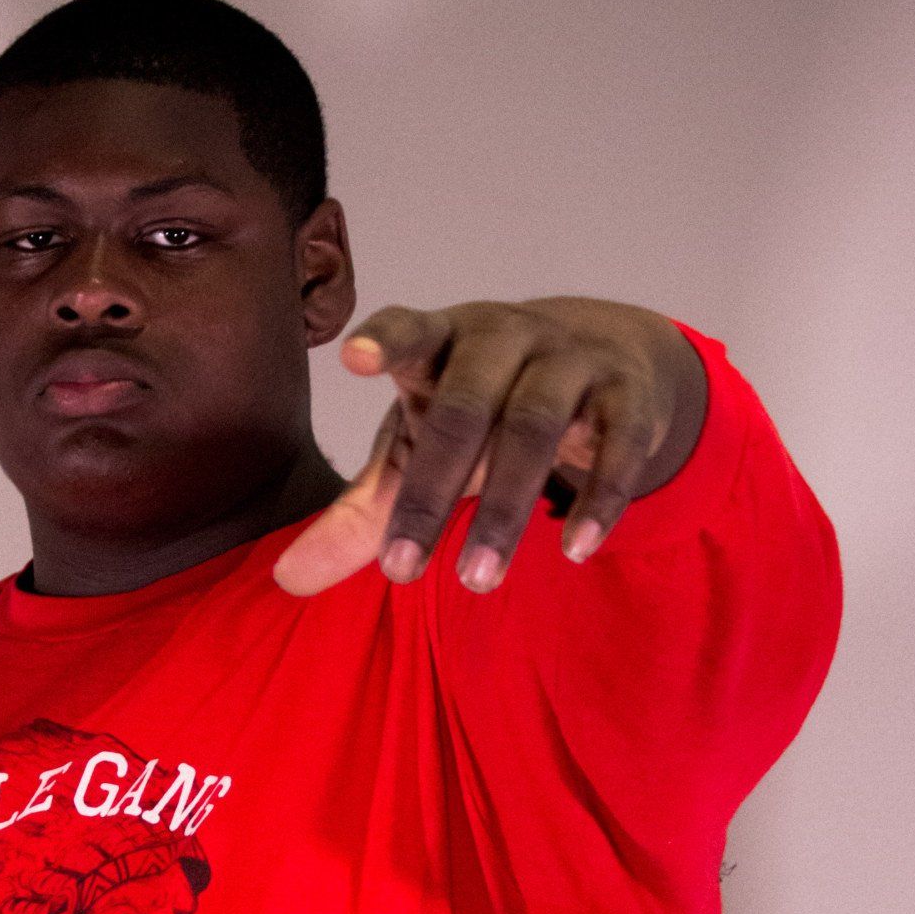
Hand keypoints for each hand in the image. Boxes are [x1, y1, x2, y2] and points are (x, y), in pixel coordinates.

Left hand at [271, 296, 706, 595]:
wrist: (607, 365)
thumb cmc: (486, 412)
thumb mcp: (420, 451)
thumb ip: (361, 513)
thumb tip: (286, 580)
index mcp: (442, 343)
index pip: (410, 332)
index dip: (386, 340)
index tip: (356, 358)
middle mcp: (505, 339)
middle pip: (466, 406)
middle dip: (432, 491)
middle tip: (402, 572)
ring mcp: (571, 361)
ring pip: (535, 426)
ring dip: (504, 509)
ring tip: (476, 581)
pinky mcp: (628, 396)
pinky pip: (617, 444)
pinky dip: (600, 497)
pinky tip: (577, 551)